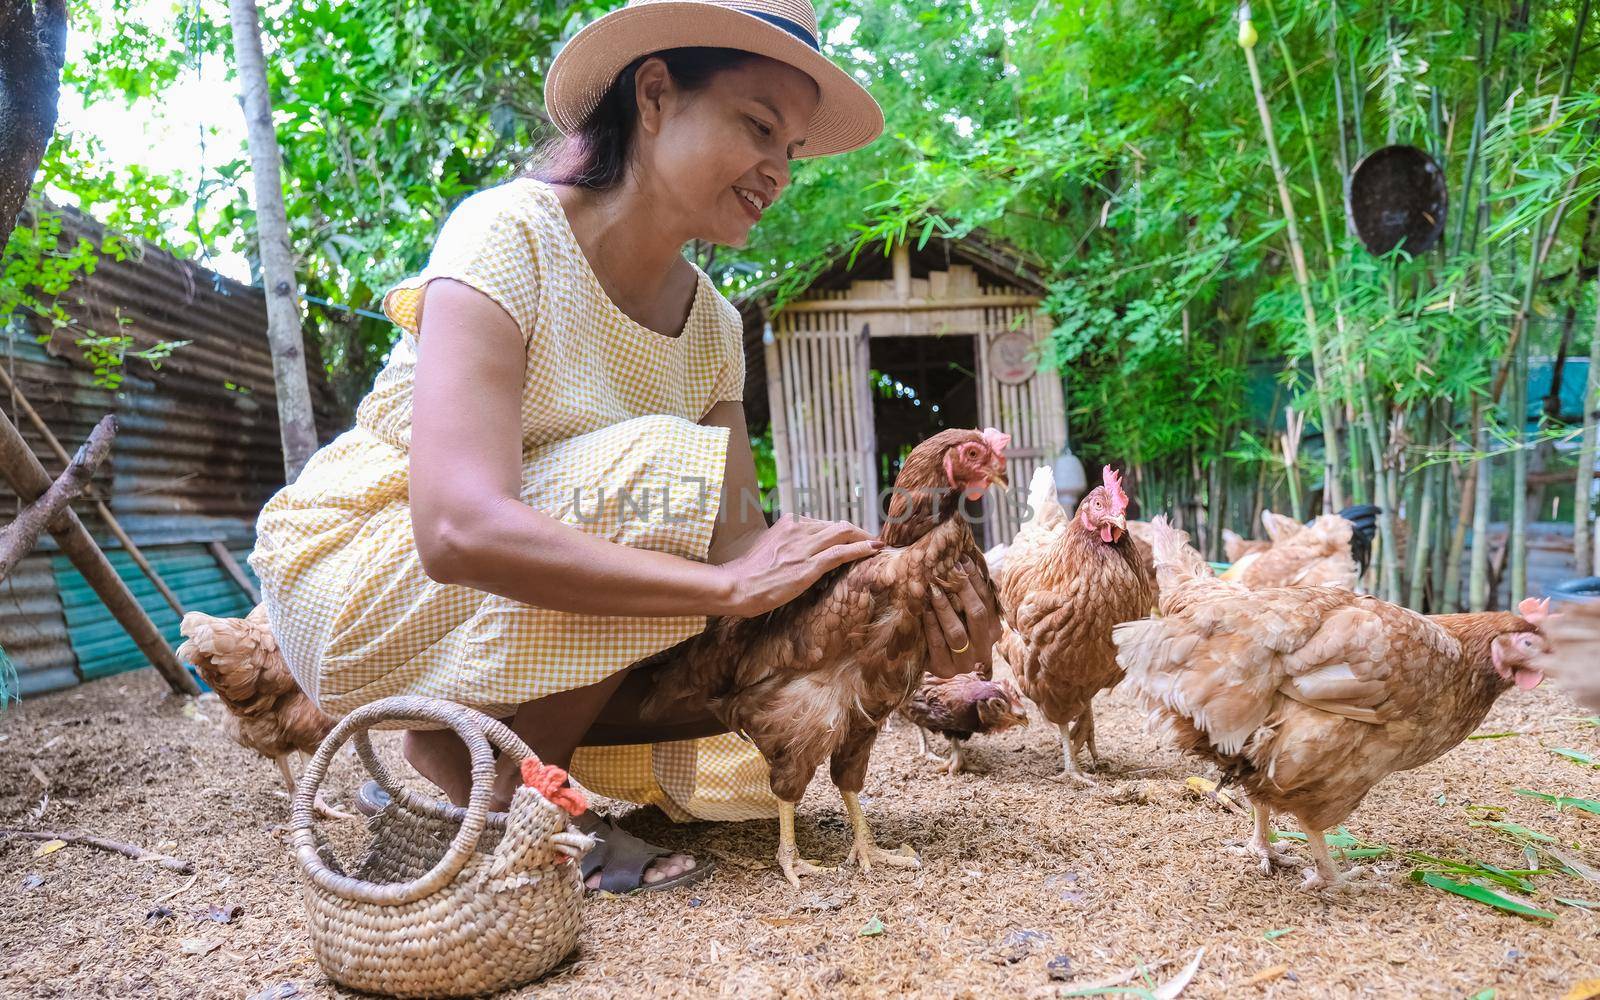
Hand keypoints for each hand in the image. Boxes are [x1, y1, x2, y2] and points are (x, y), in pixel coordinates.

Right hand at [718, 513, 882, 616]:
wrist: (735, 586)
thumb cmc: (748, 574)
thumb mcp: (768, 549)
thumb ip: (786, 545)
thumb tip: (799, 552)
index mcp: (788, 523)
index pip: (824, 523)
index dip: (842, 531)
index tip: (854, 537)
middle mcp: (798, 529)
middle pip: (838, 525)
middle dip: (859, 532)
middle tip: (872, 541)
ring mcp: (804, 547)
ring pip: (844, 534)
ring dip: (865, 539)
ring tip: (878, 545)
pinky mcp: (808, 565)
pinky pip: (841, 553)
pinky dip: (862, 549)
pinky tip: (875, 550)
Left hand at [923, 555, 1003, 677]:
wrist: (930, 661)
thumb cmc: (948, 626)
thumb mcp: (962, 612)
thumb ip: (966, 593)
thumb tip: (962, 556)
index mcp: (993, 631)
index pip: (988, 601)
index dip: (975, 580)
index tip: (962, 560)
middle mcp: (984, 648)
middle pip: (977, 615)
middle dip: (963, 590)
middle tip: (948, 570)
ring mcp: (965, 662)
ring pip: (957, 632)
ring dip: (944, 608)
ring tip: (933, 588)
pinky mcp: (945, 670)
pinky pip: (937, 645)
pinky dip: (931, 625)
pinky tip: (924, 609)